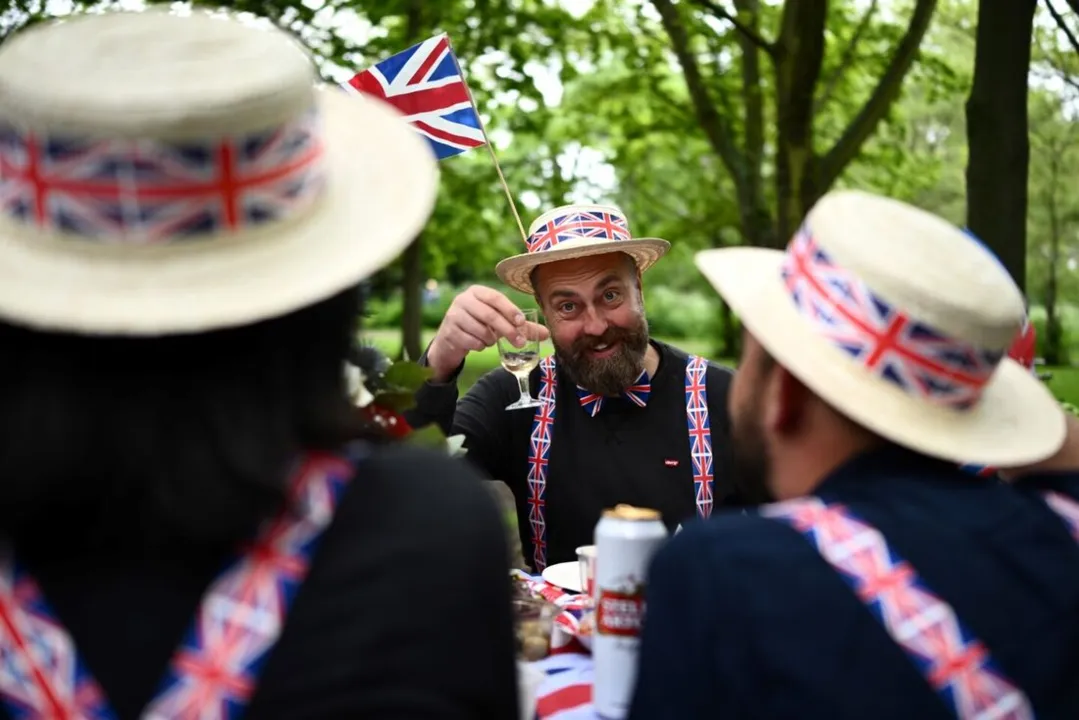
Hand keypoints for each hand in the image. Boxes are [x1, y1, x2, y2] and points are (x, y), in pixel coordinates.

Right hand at [427, 285, 549, 381]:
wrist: (452, 338)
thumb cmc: (480, 325)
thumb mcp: (500, 322)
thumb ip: (522, 327)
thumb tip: (547, 334)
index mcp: (477, 291)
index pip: (496, 298)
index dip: (510, 310)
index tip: (522, 322)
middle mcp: (463, 299)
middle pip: (489, 315)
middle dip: (507, 330)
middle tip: (519, 343)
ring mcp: (454, 315)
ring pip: (481, 330)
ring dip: (491, 340)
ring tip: (491, 340)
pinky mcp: (449, 331)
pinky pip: (471, 341)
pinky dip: (480, 346)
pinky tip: (478, 343)